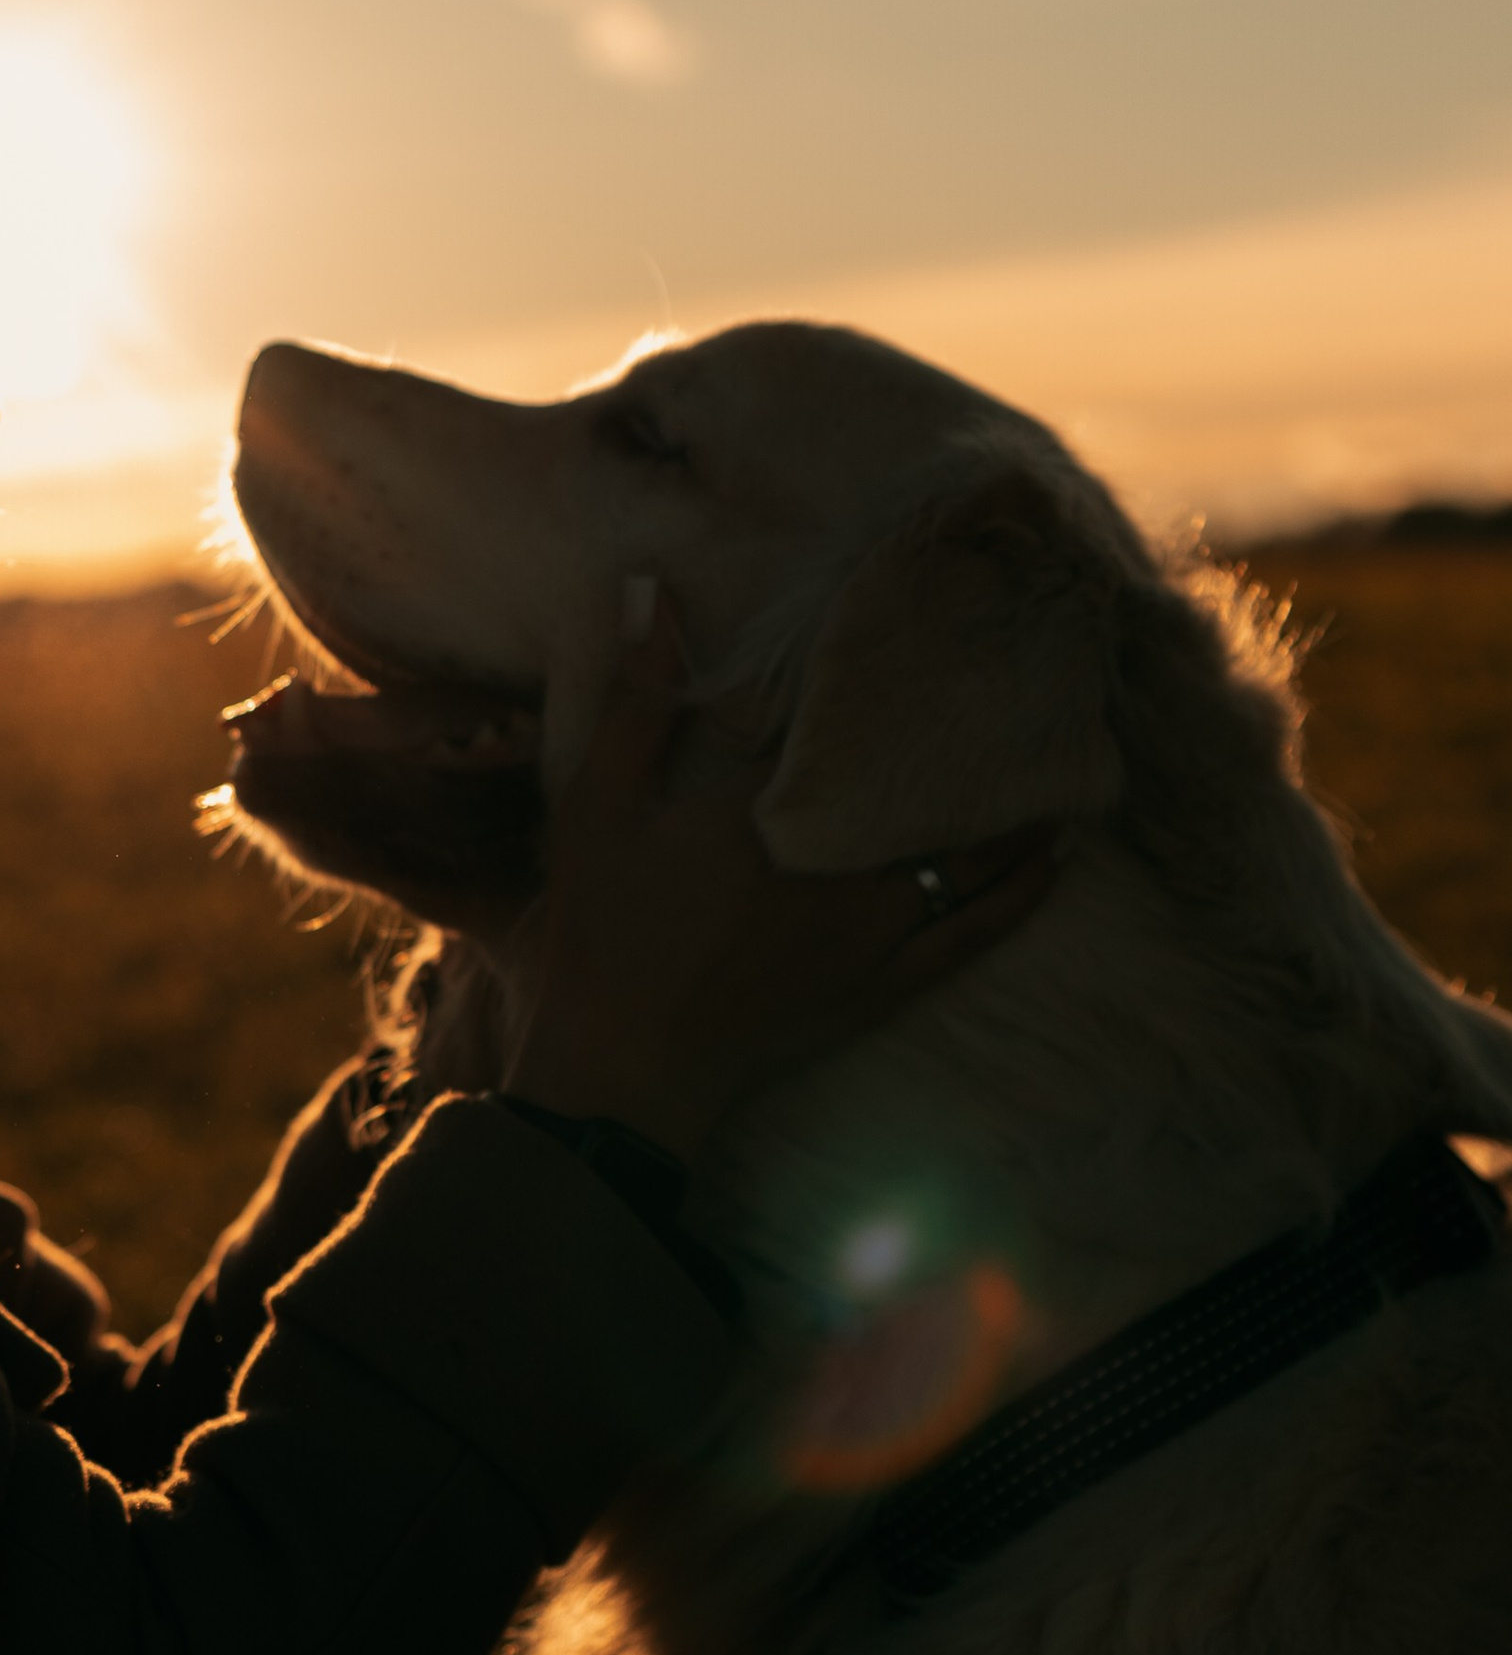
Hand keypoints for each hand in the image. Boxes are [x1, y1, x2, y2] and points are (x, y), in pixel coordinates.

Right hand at [505, 580, 1054, 1157]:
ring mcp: (872, 929)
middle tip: (1028, 675)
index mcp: (773, 804)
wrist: (626, 1066)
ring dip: (1013, 803)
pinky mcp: (883, 985)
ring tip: (1054, 749)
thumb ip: (638, 697)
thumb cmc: (603, 928)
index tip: (933, 617)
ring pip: (968, 851)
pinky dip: (1019, 893)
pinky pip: (972, 932)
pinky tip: (1053, 858)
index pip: (849, 718)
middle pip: (930, 779)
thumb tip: (650, 588)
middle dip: (978, 729)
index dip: (893, 666)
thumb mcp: (599, 802)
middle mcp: (841, 861)